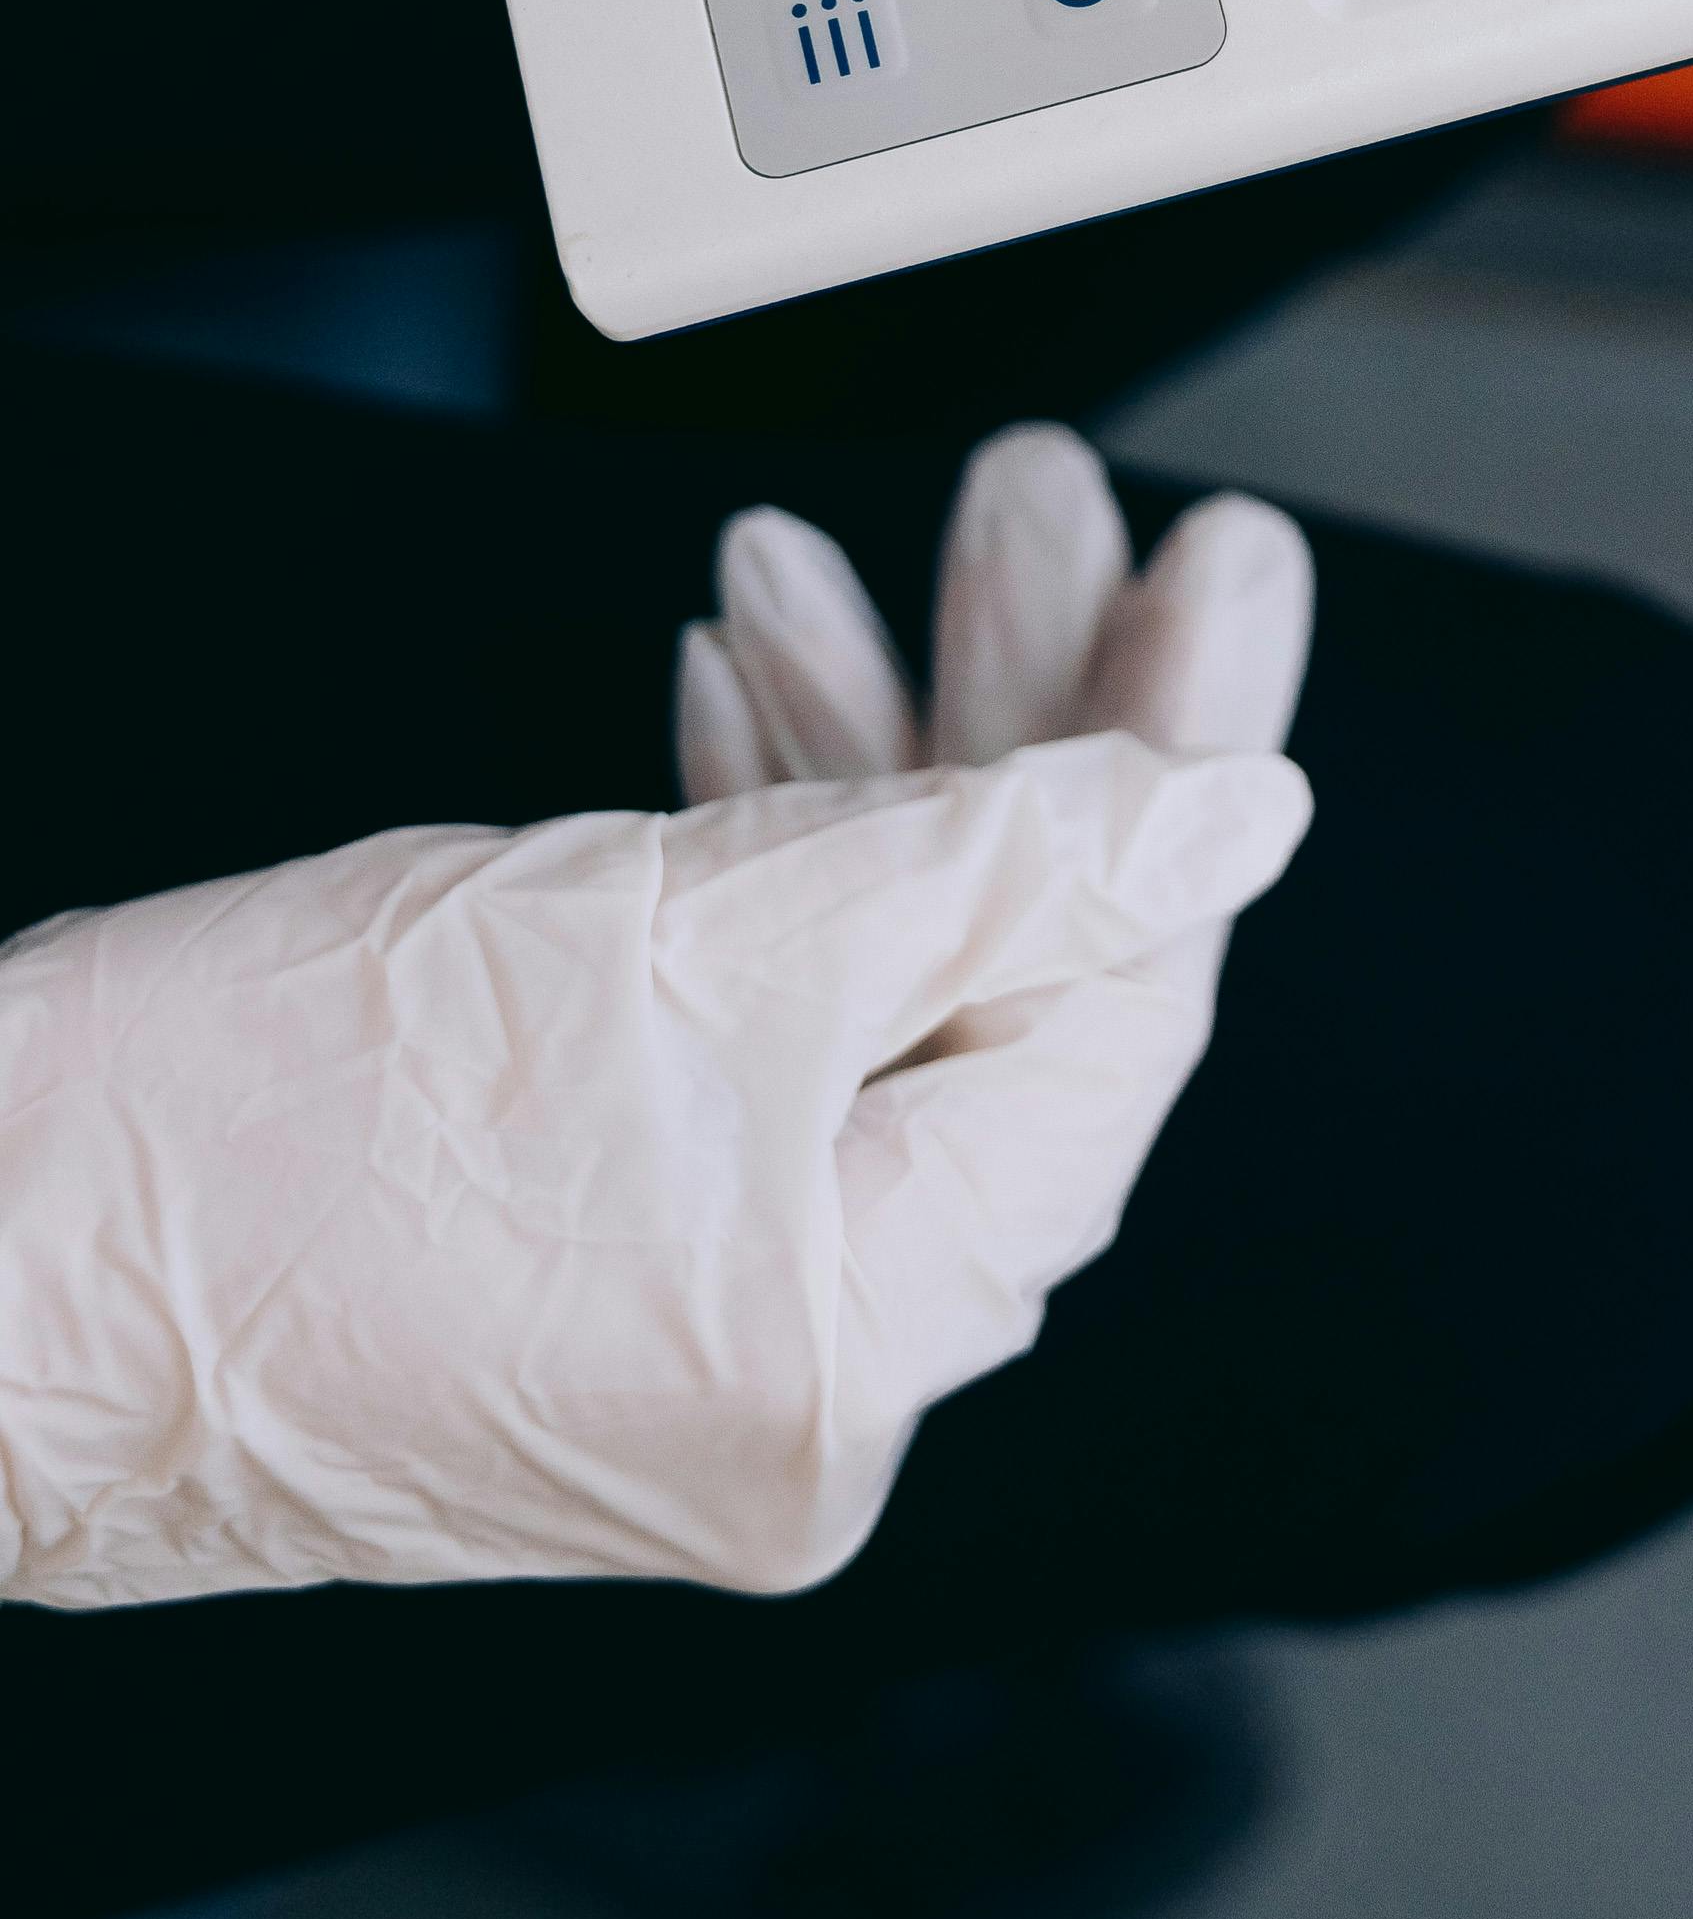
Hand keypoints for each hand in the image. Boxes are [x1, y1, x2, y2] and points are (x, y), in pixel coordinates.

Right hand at [0, 438, 1310, 1611]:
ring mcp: (683, 1339)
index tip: (1209, 588)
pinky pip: (732, 1058)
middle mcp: (800, 1392)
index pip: (1110, 1023)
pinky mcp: (573, 1265)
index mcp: (861, 1351)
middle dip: (1023, 730)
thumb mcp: (695, 929)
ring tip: (843, 571)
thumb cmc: (235, 1133)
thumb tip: (1230, 816)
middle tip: (1054, 527)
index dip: (1171, 771)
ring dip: (868, 767)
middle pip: (998, 1001)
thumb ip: (1006, 860)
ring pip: (858, 1005)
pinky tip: (744, 704)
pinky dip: (745, 875)